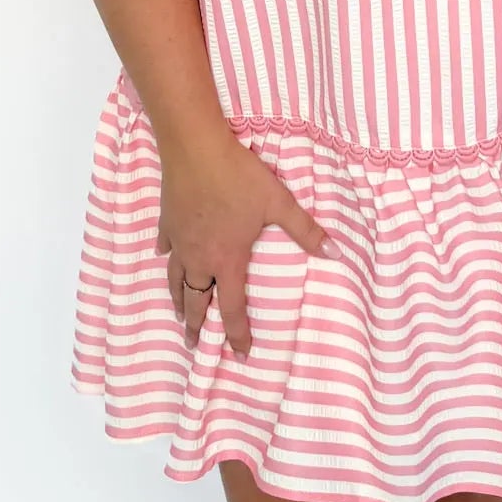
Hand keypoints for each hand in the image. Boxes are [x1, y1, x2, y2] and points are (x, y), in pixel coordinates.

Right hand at [153, 129, 339, 359]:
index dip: (237, 333)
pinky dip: (167, 257)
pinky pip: (166, 246)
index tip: (241, 354)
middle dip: (197, 325)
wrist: (195, 147)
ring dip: (178, 300)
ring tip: (180, 314)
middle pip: (196, 300)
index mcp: (227, 259)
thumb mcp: (278, 202)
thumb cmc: (238, 176)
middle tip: (195, 344)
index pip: (233, 307)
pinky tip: (166, 257)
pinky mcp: (167, 221)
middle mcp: (200, 257)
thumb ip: (305, 230)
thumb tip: (335, 253)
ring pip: (176, 279)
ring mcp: (180, 240)